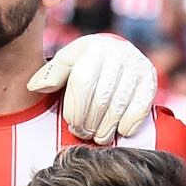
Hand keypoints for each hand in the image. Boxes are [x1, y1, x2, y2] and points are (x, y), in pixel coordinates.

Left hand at [34, 33, 160, 142]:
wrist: (117, 54)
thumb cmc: (87, 63)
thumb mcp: (67, 63)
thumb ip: (51, 74)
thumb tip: (35, 87)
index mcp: (94, 47)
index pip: (84, 82)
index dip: (76, 109)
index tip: (72, 125)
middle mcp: (118, 53)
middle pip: (102, 97)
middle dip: (91, 122)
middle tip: (85, 134)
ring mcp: (137, 65)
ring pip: (120, 105)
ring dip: (108, 127)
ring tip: (100, 137)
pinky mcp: (151, 79)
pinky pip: (141, 106)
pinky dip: (130, 123)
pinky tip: (120, 131)